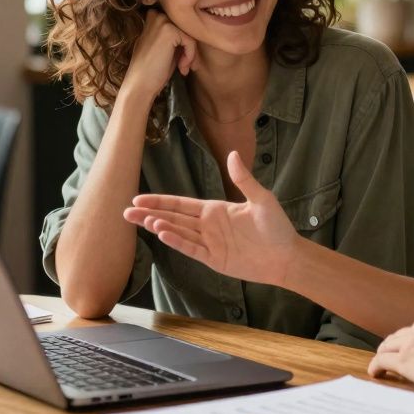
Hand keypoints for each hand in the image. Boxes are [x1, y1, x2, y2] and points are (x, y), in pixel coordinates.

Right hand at [121, 9, 197, 103]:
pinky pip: (190, 41)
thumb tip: (197, 34)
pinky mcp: (169, 31)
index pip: (181, 26)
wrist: (140, 85)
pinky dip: (190, 56)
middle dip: (189, 49)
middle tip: (185, 66)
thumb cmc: (152, 69)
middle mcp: (157, 16)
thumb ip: (176, 37)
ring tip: (183, 68)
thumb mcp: (164, 47)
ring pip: (190, 35)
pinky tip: (182, 68)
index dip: (184, 43)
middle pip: (187, 29)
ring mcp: (162, 21)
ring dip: (191, 54)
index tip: (182, 60)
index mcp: (153, 18)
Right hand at [123, 151, 298, 286]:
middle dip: (150, 214)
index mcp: (215, 209)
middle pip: (173, 218)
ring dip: (160, 226)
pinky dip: (177, 242)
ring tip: (140, 220)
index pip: (181, 204)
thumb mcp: (261, 199)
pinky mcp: (214, 259)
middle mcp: (208, 226)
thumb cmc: (277, 226)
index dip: (160, 201)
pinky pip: (191, 249)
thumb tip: (232, 154)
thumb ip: (243, 180)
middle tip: (126, 211)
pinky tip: (163, 234)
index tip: (139, 198)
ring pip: (178, 233)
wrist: (287, 256)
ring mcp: (210, 243)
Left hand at [367, 316, 413, 397]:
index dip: (409, 341)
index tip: (410, 349)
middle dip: (394, 346)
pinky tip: (375, 373)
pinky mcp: (402, 360)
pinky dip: (376, 366)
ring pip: (387, 346)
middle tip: (391, 356)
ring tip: (382, 365)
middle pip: (398, 336)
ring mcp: (410, 343)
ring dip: (384, 355)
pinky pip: (381, 360)